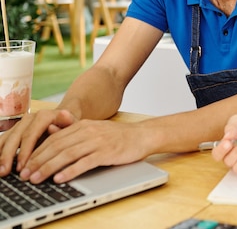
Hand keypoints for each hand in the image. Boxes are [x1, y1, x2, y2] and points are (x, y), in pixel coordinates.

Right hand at [0, 109, 76, 176]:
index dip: (25, 152)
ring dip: (1, 155)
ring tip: (0, 171)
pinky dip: (0, 152)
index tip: (22, 166)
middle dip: (8, 156)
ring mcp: (20, 124)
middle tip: (5, 172)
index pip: (30, 135)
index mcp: (44, 116)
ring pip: (6, 139)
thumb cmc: (69, 127)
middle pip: (15, 137)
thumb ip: (68, 123)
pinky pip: (3, 141)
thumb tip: (65, 115)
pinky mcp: (14, 131)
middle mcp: (30, 118)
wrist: (64, 120)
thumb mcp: (72, 126)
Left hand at [17, 119, 150, 183]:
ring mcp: (98, 141)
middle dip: (39, 161)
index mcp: (83, 125)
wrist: (142, 135)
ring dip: (49, 168)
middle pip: (57, 147)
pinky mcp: (107, 152)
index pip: (54, 139)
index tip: (26, 165)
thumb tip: (49, 132)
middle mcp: (88, 131)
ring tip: (38, 178)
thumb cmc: (118, 136)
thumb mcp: (94, 130)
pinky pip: (85, 162)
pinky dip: (71, 171)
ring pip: (67, 155)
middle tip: (26, 175)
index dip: (37, 152)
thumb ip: (73, 132)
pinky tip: (61, 178)